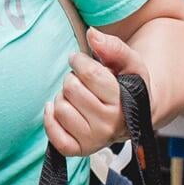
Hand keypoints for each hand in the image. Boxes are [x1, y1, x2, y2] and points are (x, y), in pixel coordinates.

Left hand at [43, 28, 148, 156]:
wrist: (132, 114)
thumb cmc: (127, 85)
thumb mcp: (129, 62)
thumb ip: (113, 47)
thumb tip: (92, 34)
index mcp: (124, 102)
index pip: (90, 74)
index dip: (79, 61)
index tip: (80, 61)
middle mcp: (110, 125)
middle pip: (71, 89)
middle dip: (73, 79)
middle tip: (82, 83)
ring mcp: (95, 140)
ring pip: (60, 108)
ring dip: (63, 97)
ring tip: (77, 98)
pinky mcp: (80, 150)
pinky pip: (55, 137)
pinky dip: (51, 120)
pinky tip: (58, 110)